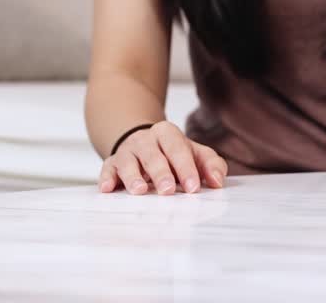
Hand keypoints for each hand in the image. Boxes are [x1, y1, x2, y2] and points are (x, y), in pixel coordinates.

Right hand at [100, 121, 228, 195]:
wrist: (143, 142)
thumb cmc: (173, 153)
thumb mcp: (195, 154)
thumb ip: (211, 165)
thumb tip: (218, 182)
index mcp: (168, 133)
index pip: (178, 149)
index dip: (186, 168)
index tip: (193, 187)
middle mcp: (146, 140)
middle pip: (153, 155)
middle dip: (161, 173)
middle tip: (168, 190)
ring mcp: (127, 151)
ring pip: (128, 161)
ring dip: (133, 176)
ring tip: (139, 190)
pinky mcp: (111, 164)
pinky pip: (107, 169)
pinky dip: (106, 178)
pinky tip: (107, 189)